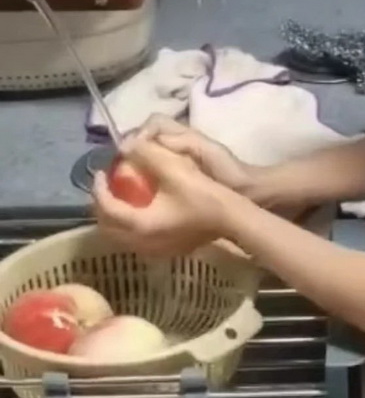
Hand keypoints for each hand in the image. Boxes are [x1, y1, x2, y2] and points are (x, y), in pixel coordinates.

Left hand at [93, 140, 233, 258]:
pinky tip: (139, 214)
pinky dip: (130, 228)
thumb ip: (146, 153)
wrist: (231, 217)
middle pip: (108, 228)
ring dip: (114, 219)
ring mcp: (157, 250)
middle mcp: (143, 242)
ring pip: (121, 238)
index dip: (98, 189)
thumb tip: (125, 145)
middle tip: (105, 187)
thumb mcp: (172, 167)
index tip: (100, 172)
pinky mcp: (168, 251)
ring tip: (119, 199)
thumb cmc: (202, 193)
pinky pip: (137, 242)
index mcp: (140, 224)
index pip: (107, 208)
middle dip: (101, 206)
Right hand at [131, 116, 254, 193]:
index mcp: (185, 133)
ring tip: (129, 177)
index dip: (140, 132)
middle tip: (124, 167)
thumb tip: (144, 140)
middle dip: (135, 147)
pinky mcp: (179, 175)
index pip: (154, 122)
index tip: (130, 151)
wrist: (247, 191)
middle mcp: (179, 142)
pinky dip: (147, 174)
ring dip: (138, 161)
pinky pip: (157, 168)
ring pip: (150, 152)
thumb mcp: (204, 151)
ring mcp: (178, 158)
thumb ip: (179, 141)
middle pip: (148, 136)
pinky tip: (143, 187)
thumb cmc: (228, 170)